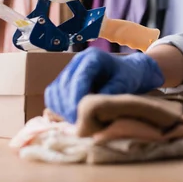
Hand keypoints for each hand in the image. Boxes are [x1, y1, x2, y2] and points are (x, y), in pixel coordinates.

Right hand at [44, 48, 164, 122]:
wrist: (129, 72)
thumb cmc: (129, 76)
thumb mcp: (125, 83)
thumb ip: (111, 91)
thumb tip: (93, 106)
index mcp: (92, 57)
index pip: (78, 79)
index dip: (76, 99)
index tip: (79, 116)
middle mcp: (78, 61)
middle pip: (63, 85)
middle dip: (68, 106)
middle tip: (78, 123)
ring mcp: (70, 70)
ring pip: (55, 91)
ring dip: (62, 108)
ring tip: (76, 122)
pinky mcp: (65, 81)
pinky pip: (53, 95)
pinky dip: (58, 107)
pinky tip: (70, 118)